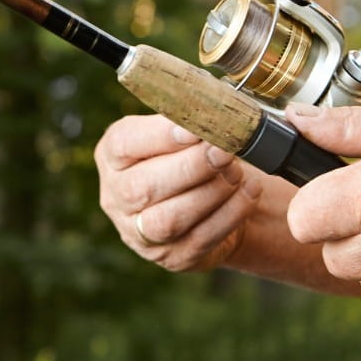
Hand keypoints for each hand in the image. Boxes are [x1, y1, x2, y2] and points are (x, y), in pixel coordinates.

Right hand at [96, 114, 263, 271]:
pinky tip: (248, 191)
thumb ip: (187, 118)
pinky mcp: (173, 257)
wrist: (209, 204)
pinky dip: (231, 213)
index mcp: (113, 157)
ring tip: (235, 170)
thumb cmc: (190, 155)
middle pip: (143, 187)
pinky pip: (201, 239)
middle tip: (223, 150)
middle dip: (190, 166)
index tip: (194, 127)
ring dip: (210, 191)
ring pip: (169, 219)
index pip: (124, 144)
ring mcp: (141, 234)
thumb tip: (212, 104)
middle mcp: (117, 198)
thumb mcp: (180, 130)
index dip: (159, 136)